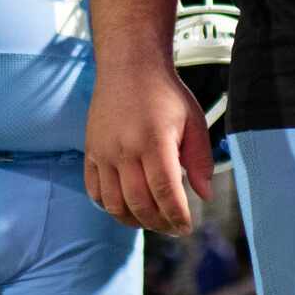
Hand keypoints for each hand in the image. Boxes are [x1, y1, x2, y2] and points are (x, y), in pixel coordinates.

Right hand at [84, 60, 213, 235]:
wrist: (129, 66)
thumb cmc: (164, 94)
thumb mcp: (194, 121)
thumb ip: (201, 160)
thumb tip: (204, 194)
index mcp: (155, 141)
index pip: (165, 192)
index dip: (177, 216)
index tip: (187, 227)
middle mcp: (125, 149)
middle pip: (140, 204)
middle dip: (160, 224)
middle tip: (173, 227)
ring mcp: (104, 152)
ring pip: (114, 204)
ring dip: (135, 220)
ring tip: (152, 220)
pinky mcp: (91, 152)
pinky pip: (95, 192)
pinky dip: (110, 206)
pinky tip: (127, 206)